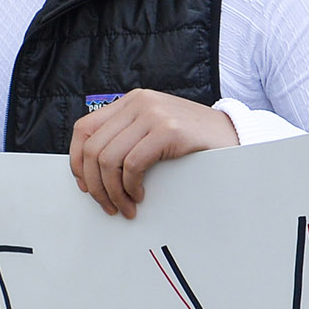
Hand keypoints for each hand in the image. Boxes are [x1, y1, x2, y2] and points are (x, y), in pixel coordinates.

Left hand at [67, 90, 238, 218]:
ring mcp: (152, 114)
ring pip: (108, 159)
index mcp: (130, 101)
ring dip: (113, 191)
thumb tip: (90, 171)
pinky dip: (130, 187)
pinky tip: (140, 196)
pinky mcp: (167, 130)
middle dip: (95, 185)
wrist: (232, 135)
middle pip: (92, 148)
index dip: (77, 160)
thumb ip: (126, 137)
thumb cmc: (191, 140)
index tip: (85, 185)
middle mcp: (137, 102)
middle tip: (107, 205)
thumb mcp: (153, 130)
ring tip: (125, 206)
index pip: (84, 128)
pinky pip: (132, 164)